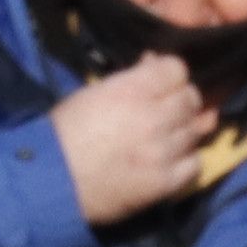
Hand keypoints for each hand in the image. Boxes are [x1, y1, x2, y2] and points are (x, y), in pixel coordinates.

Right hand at [49, 57, 211, 225]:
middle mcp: (154, 118)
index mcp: (132, 91)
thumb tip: (152, 64)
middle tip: (168, 110)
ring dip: (184, 130)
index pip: (177, 70)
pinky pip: (195, 165)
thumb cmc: (64, 134)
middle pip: (191, 99)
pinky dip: (187, 159)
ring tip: (167, 136)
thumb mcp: (92, 93)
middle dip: (182, 100)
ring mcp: (162, 152)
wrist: (51, 182)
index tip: (163, 83)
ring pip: (196, 131)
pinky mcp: (164, 182)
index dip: (172, 75)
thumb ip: (129, 79)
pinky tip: (173, 160)